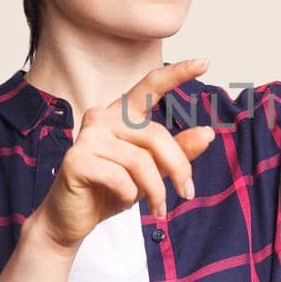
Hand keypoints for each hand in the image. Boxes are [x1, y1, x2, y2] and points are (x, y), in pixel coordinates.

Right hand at [29, 58, 218, 249]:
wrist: (72, 218)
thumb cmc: (111, 190)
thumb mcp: (151, 171)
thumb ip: (176, 152)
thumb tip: (208, 133)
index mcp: (121, 114)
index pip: (150, 86)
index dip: (177, 74)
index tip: (205, 62)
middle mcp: (102, 116)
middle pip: (155, 135)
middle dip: (178, 168)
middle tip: (188, 193)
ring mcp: (87, 136)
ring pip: (140, 160)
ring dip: (156, 190)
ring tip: (159, 208)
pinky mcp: (77, 159)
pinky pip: (120, 177)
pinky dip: (130, 195)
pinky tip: (123, 200)